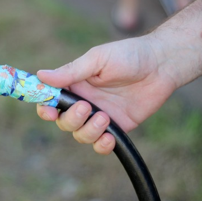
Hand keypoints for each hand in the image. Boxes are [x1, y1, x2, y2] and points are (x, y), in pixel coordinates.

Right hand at [37, 35, 176, 154]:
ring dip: (88, 131)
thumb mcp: (97, 59)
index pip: (50, 100)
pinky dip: (101, 145)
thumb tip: (41, 75)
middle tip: (86, 107)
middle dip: (71, 119)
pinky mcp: (116, 127)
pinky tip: (109, 137)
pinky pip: (101, 144)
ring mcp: (99, 116)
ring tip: (104, 117)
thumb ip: (71, 71)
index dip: (45, 108)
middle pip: (63, 122)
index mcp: (74, 84)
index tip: (49, 110)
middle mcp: (83, 102)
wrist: (161, 65)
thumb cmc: (128, 55)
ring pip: (80, 135)